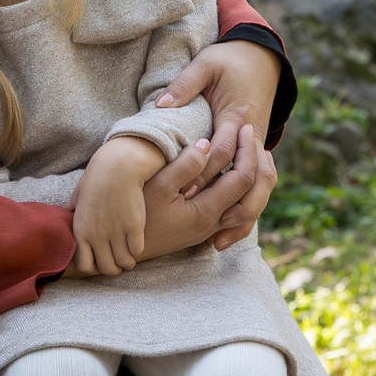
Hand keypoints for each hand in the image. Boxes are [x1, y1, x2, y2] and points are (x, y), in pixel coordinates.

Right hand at [63, 125, 258, 271]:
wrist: (119, 249)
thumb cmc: (134, 215)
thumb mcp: (156, 187)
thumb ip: (184, 166)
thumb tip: (207, 144)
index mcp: (205, 213)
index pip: (242, 179)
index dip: (247, 150)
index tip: (244, 126)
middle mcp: (212, 225)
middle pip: (251, 193)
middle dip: (257, 161)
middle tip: (252, 134)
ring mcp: (206, 229)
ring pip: (243, 202)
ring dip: (249, 174)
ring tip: (248, 149)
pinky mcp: (198, 229)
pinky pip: (230, 207)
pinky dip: (237, 187)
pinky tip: (230, 170)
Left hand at [70, 137, 166, 276]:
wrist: (118, 167)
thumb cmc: (97, 179)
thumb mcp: (78, 197)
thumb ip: (72, 213)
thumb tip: (66, 220)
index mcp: (81, 230)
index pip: (84, 265)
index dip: (94, 267)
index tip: (100, 260)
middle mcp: (97, 234)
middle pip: (107, 269)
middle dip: (114, 268)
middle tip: (118, 261)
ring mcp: (116, 231)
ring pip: (124, 262)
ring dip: (128, 261)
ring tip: (129, 255)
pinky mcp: (134, 226)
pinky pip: (137, 251)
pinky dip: (137, 250)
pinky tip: (135, 243)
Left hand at [154, 39, 279, 247]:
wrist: (261, 58)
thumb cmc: (229, 61)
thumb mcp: (207, 64)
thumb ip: (185, 84)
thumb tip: (163, 105)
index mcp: (236, 116)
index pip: (221, 151)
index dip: (202, 173)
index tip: (181, 194)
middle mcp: (252, 136)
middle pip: (249, 178)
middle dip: (231, 205)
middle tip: (206, 228)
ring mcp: (259, 147)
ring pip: (261, 187)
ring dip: (244, 215)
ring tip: (219, 241)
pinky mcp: (258, 153)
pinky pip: (260, 187)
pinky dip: (249, 210)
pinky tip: (230, 232)